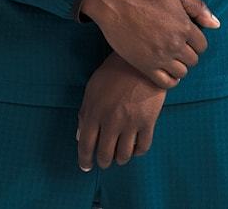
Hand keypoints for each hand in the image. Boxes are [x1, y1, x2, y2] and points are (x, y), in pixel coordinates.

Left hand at [76, 51, 166, 171]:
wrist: (139, 60)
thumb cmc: (113, 72)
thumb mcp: (92, 88)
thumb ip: (85, 112)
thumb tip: (79, 136)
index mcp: (94, 112)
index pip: (86, 145)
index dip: (84, 159)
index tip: (86, 166)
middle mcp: (110, 121)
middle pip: (105, 154)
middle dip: (104, 161)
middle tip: (105, 160)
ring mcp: (130, 123)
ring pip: (124, 155)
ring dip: (120, 158)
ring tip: (120, 154)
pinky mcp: (148, 122)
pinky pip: (143, 147)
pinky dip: (138, 151)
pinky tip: (135, 147)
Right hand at [80, 0, 219, 89]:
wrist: (115, 4)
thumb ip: (198, 7)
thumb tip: (216, 24)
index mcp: (184, 26)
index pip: (202, 45)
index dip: (195, 41)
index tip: (184, 37)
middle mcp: (175, 44)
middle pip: (193, 60)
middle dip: (187, 53)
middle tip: (175, 46)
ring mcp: (160, 57)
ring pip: (182, 72)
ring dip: (178, 66)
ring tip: (169, 57)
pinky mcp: (146, 66)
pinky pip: (166, 83)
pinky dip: (170, 80)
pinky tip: (165, 70)